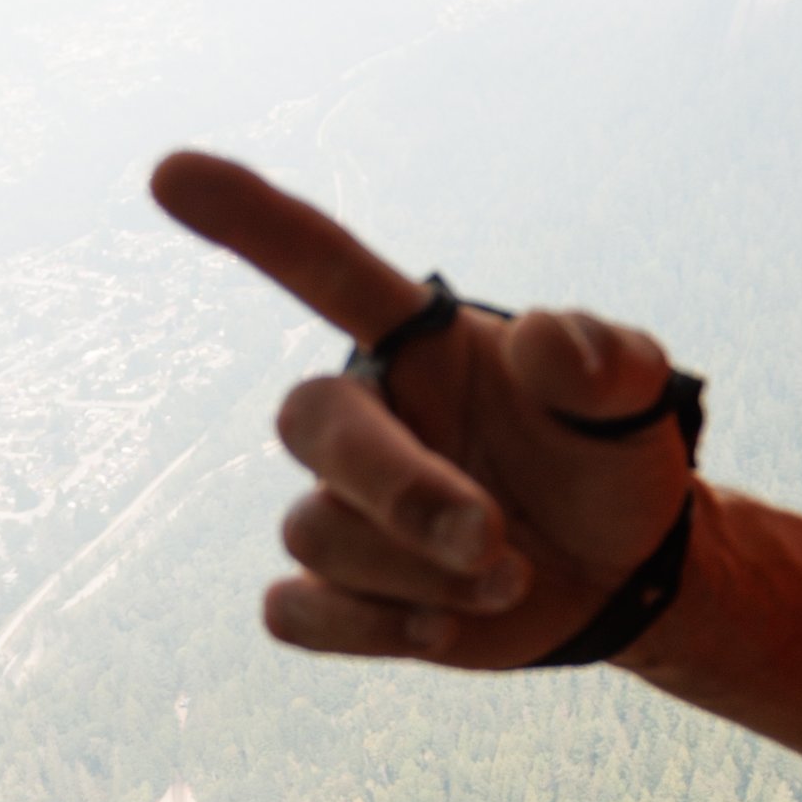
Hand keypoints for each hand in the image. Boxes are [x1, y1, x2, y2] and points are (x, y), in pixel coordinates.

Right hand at [150, 151, 698, 668]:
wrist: (623, 573)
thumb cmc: (611, 460)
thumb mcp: (634, 397)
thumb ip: (601, 360)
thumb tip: (548, 339)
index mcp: (415, 344)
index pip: (319, 266)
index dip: (249, 220)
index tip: (167, 172)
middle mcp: (365, 417)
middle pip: (309, 424)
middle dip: (397, 487)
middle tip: (495, 536)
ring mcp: (342, 509)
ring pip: (317, 534)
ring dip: (423, 571)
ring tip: (514, 575)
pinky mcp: (339, 596)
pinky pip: (295, 612)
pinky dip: (368, 629)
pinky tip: (443, 630)